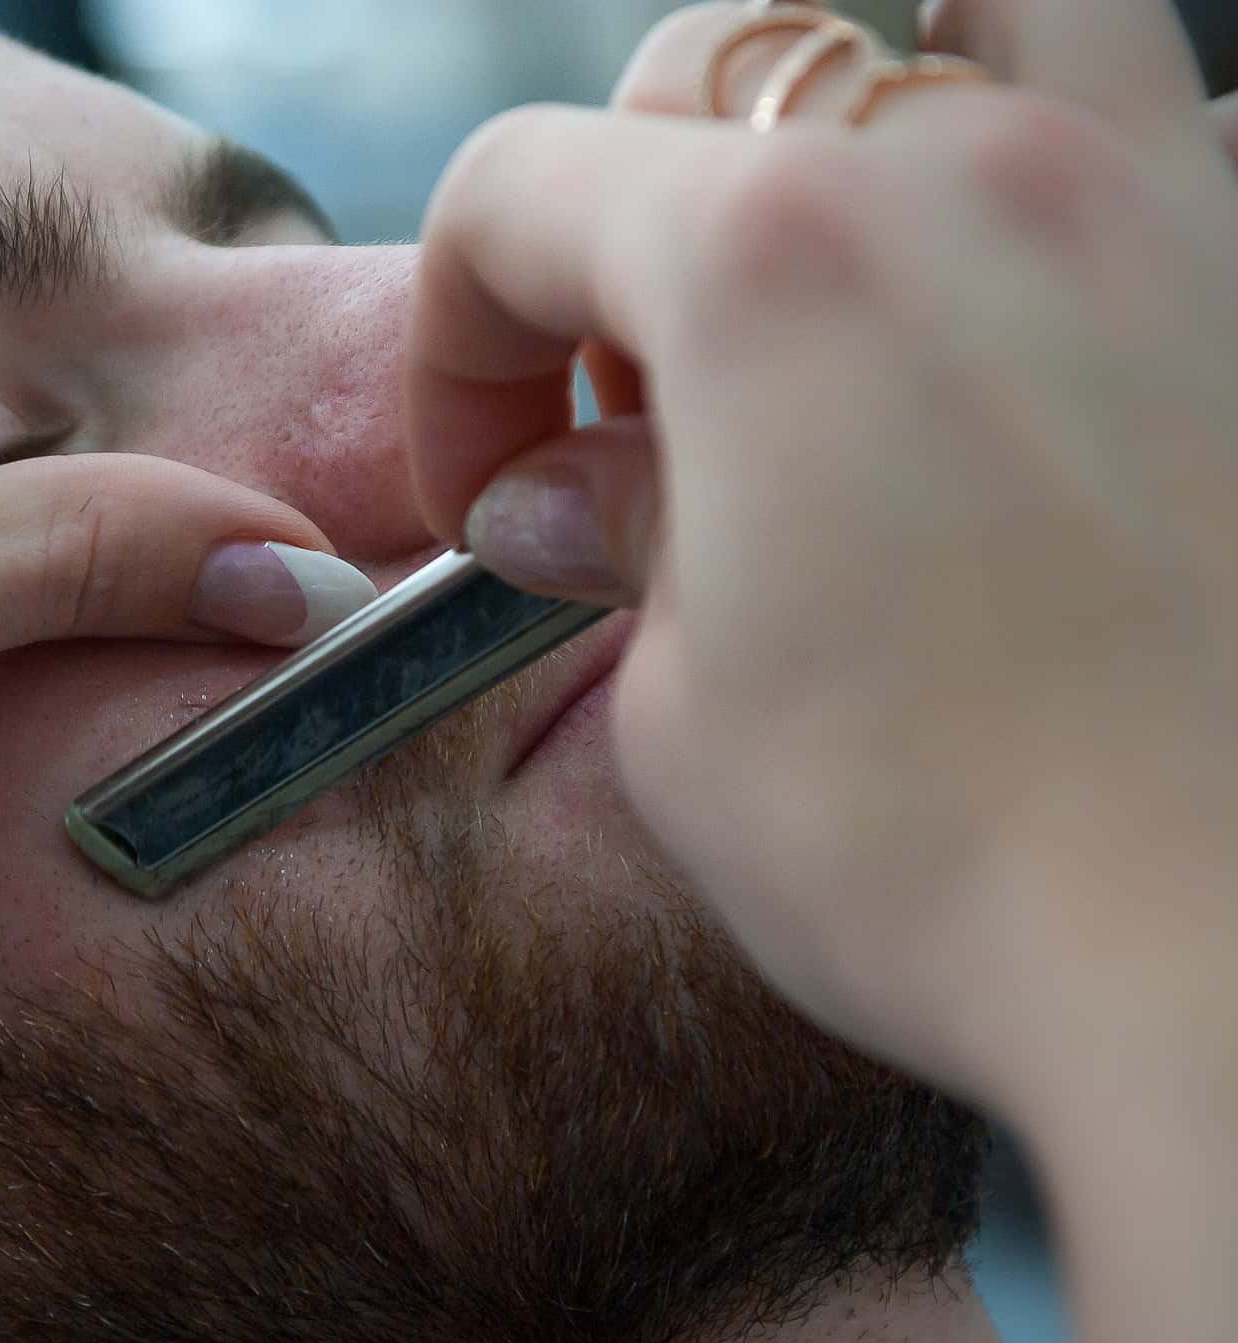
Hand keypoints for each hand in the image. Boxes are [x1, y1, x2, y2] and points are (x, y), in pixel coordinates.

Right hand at [407, 0, 1237, 1110]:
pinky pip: (1142, 109)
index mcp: (770, 268)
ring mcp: (1152, 204)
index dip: (453, 340)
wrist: (1235, 976)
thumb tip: (561, 497)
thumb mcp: (683, 710)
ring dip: (832, 119)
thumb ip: (617, 545)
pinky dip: (1037, 151)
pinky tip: (1006, 301)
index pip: (517, 195)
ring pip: (950, 21)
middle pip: (702, 81)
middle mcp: (968, 177)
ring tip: (810, 275)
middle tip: (619, 424)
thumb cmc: (951, 862)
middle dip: (608, 246)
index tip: (480, 476)